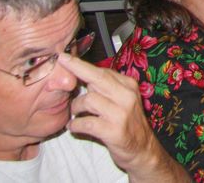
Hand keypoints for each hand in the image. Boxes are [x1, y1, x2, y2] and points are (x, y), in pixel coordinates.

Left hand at [59, 54, 166, 174]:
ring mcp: (121, 113)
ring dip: (75, 108)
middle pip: (98, 78)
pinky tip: (74, 126)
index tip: (65, 56)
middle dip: (77, 68)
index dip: (81, 65)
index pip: (102, 71)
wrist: (142, 148)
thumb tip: (82, 74)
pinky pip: (86, 123)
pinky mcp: (114, 130)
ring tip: (74, 114)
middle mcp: (127, 96)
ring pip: (89, 100)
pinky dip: (75, 125)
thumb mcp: (123, 100)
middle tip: (61, 61)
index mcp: (128, 86)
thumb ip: (106, 88)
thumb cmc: (127, 122)